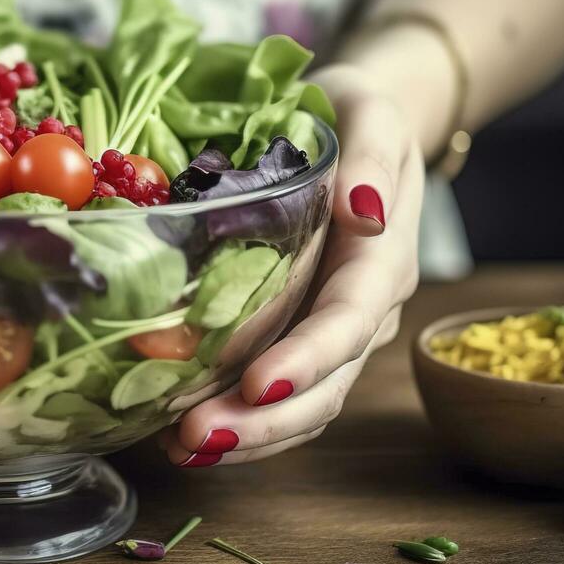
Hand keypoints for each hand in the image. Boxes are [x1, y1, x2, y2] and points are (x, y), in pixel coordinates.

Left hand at [159, 63, 423, 466]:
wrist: (361, 126)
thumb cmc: (360, 114)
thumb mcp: (373, 114)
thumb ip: (373, 160)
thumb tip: (364, 210)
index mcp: (381, 260)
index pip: (348, 321)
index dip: (307, 359)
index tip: (258, 384)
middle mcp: (363, 309)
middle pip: (325, 384)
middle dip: (264, 420)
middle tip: (197, 436)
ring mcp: (333, 330)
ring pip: (302, 405)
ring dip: (246, 435)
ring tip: (182, 449)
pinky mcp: (300, 335)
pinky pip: (277, 395)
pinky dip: (239, 421)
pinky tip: (185, 437)